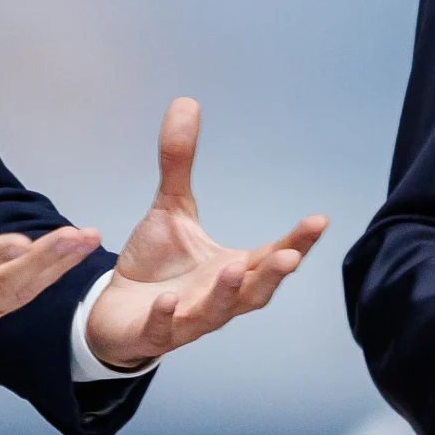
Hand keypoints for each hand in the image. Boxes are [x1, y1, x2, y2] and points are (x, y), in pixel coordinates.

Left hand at [83, 98, 326, 371]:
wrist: (115, 312)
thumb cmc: (156, 267)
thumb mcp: (170, 208)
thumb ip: (179, 161)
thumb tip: (186, 101)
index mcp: (232, 270)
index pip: (272, 256)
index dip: (297, 242)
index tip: (320, 220)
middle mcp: (218, 299)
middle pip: (256, 292)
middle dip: (274, 275)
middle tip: (290, 256)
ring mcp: (187, 320)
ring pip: (216, 313)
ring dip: (227, 293)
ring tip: (237, 268)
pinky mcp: (152, 333)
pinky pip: (163, 329)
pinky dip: (168, 317)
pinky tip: (170, 300)